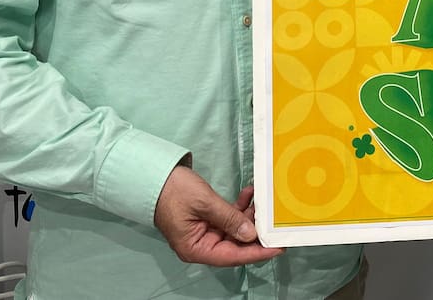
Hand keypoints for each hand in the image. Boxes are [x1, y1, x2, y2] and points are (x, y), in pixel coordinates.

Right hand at [154, 167, 283, 266]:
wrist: (154, 175)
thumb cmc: (173, 191)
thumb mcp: (205, 203)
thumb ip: (229, 218)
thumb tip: (251, 234)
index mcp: (196, 249)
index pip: (232, 256)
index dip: (257, 253)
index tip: (278, 247)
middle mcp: (200, 245)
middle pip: (235, 244)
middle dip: (255, 231)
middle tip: (275, 222)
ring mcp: (203, 233)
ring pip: (234, 230)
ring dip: (248, 216)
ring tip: (262, 201)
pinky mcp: (206, 220)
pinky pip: (227, 218)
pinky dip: (238, 208)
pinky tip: (248, 194)